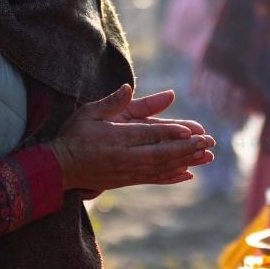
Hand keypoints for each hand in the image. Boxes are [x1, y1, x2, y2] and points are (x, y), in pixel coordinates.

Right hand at [50, 85, 215, 192]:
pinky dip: (172, 177)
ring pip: (161, 167)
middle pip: (160, 154)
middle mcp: (124, 157)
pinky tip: (189, 174)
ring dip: (186, 162)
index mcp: (115, 137)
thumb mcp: (90, 112)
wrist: (59, 168)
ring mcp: (127, 171)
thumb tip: (129, 87)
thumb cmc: (74, 135)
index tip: (193, 131)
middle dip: (187, 149)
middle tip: (209, 143)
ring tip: (207, 156)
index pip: (149, 134)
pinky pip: (153, 179)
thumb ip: (112, 102)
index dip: (172, 134)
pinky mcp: (127, 181)